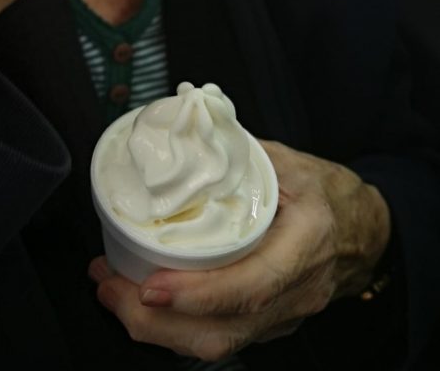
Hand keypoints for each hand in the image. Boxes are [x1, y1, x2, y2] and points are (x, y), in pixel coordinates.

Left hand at [89, 140, 391, 361]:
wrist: (366, 229)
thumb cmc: (329, 194)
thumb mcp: (291, 161)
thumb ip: (240, 152)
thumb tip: (187, 134)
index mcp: (303, 246)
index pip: (251, 285)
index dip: (198, 294)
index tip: (152, 286)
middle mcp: (294, 293)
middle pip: (223, 332)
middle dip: (156, 323)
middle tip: (110, 288)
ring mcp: (281, 316)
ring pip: (217, 343)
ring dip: (156, 328)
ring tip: (112, 292)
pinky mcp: (266, 322)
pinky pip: (219, 336)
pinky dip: (174, 325)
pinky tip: (140, 300)